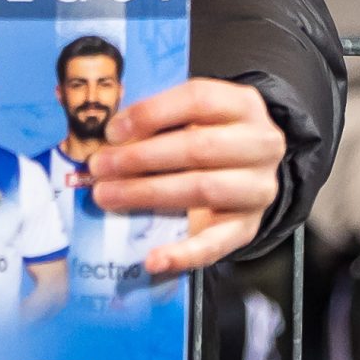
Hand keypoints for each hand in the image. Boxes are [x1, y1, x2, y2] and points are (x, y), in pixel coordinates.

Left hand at [89, 78, 287, 273]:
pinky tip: (153, 260)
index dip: (151, 114)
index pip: (198, 100)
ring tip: (106, 196)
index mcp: (242, 105)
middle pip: (197, 148)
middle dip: (140, 157)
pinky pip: (217, 243)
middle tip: (99, 167)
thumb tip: (107, 140)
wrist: (248, 168)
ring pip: (203, 189)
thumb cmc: (206, 134)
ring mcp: (258, 187)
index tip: (112, 131)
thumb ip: (157, 121)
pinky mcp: (249, 225)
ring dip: (147, 194)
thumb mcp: (189, 116)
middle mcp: (260, 144)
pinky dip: (183, 254)